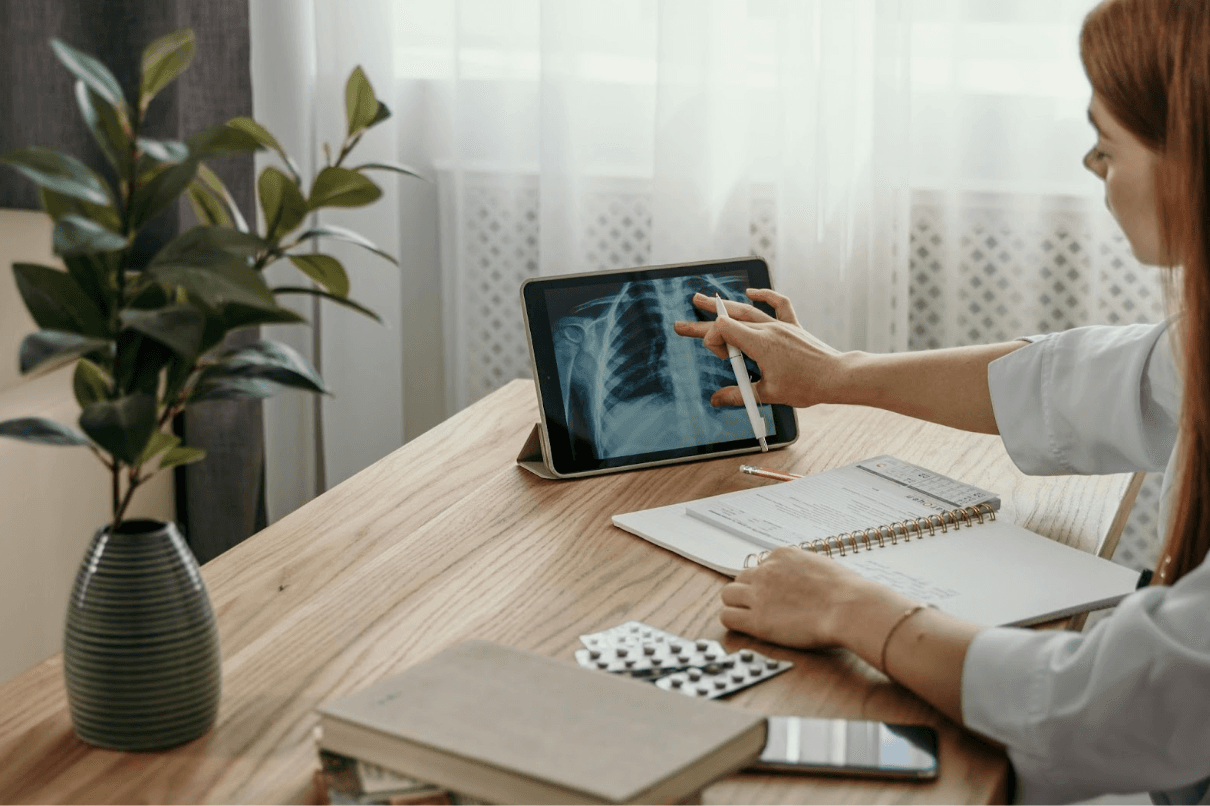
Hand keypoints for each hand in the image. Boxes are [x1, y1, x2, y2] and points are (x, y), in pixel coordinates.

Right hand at [672, 288, 845, 408]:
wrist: (836, 376)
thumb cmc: (806, 386)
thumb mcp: (767, 393)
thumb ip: (738, 395)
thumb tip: (716, 399)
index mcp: (759, 343)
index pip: (723, 329)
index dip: (714, 340)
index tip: (724, 359)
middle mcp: (768, 329)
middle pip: (729, 319)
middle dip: (702, 321)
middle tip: (681, 324)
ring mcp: (780, 325)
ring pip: (747, 310)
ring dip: (723, 305)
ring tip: (703, 299)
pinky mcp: (792, 326)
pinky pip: (778, 304)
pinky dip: (765, 296)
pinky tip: (751, 293)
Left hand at [719, 547, 909, 648]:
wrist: (849, 608)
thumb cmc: (846, 592)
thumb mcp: (821, 566)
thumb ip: (803, 569)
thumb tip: (801, 579)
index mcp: (782, 555)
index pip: (761, 565)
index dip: (766, 582)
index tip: (775, 593)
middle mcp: (766, 571)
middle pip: (741, 578)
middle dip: (749, 591)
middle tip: (762, 607)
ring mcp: (758, 594)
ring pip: (728, 595)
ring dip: (737, 604)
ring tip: (752, 617)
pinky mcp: (756, 620)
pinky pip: (728, 616)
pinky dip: (734, 621)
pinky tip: (747, 627)